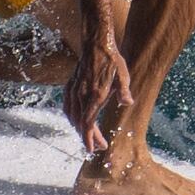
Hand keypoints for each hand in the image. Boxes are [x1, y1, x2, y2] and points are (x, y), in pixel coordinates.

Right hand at [64, 29, 132, 152]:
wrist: (95, 44)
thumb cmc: (111, 61)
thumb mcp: (122, 76)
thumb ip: (124, 91)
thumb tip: (128, 103)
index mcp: (95, 96)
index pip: (88, 124)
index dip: (89, 139)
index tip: (92, 150)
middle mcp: (81, 95)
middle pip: (81, 124)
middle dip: (89, 138)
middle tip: (100, 146)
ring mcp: (74, 91)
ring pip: (72, 117)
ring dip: (80, 129)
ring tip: (90, 135)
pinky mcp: (70, 86)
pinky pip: (67, 107)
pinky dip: (71, 117)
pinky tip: (76, 120)